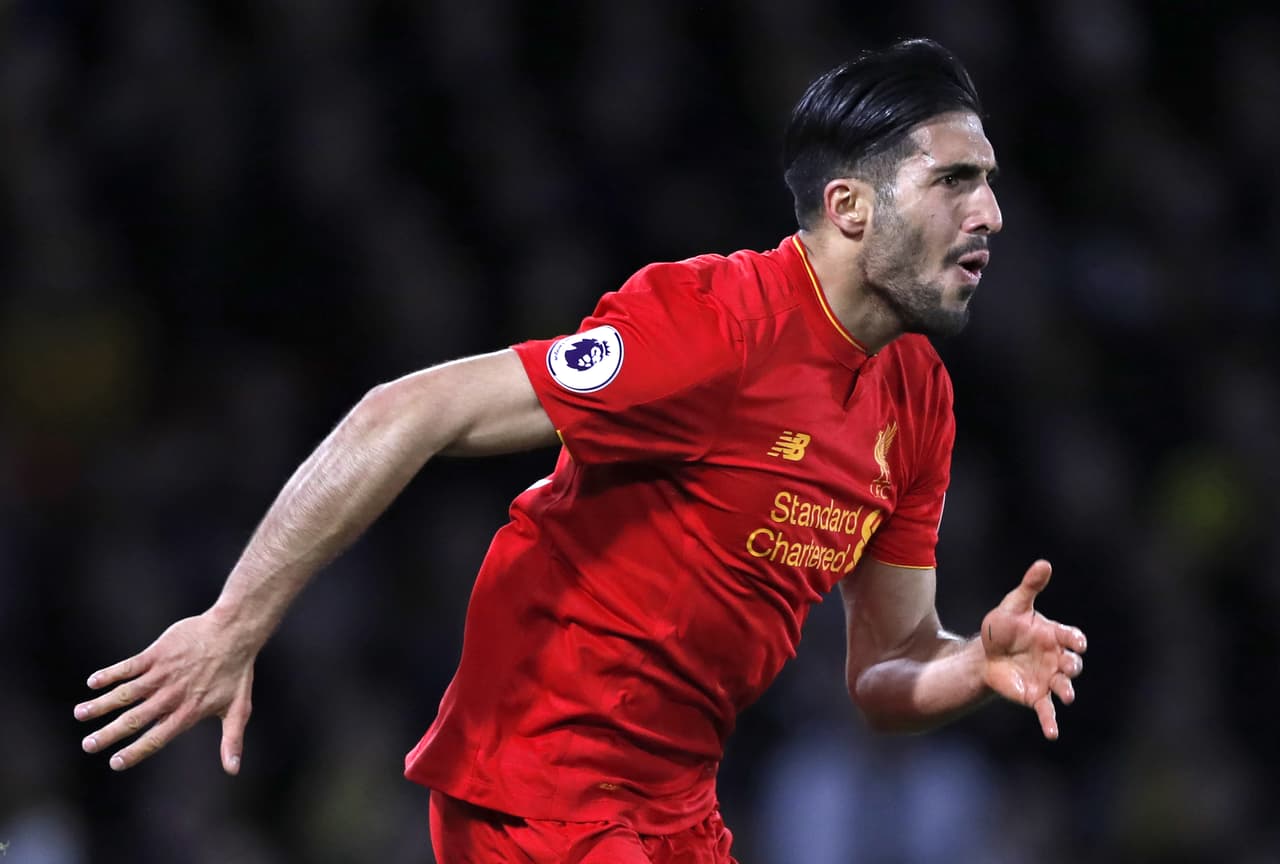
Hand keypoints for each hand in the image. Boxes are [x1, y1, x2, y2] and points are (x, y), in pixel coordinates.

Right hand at [74, 612, 255, 773]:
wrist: (235, 632)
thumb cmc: (237, 673)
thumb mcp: (239, 709)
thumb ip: (232, 740)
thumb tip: (233, 771)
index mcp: (188, 712)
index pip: (157, 737)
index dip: (135, 751)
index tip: (114, 763)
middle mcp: (172, 696)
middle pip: (135, 719)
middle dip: (109, 733)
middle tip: (88, 745)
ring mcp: (163, 674)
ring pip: (126, 693)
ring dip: (102, 704)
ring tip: (80, 714)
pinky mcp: (157, 654)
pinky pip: (129, 666)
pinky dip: (110, 674)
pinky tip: (93, 683)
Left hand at [980, 559, 1086, 739]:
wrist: (985, 652)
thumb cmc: (1003, 627)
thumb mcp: (1014, 604)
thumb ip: (1030, 586)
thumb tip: (1044, 563)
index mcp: (1054, 635)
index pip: (1071, 637)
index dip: (1074, 640)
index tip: (1074, 641)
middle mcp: (1056, 658)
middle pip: (1072, 663)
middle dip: (1073, 666)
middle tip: (1068, 667)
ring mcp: (1048, 678)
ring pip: (1063, 687)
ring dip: (1066, 691)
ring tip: (1064, 696)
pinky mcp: (1035, 695)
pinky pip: (1046, 711)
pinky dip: (1050, 723)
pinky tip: (1052, 734)